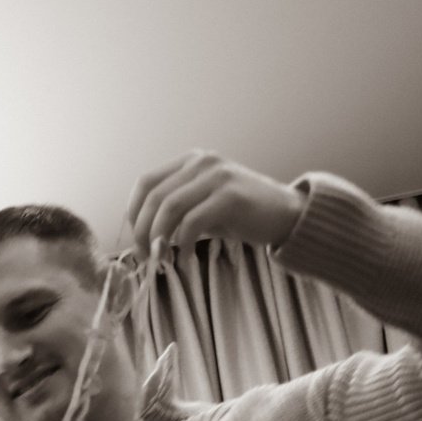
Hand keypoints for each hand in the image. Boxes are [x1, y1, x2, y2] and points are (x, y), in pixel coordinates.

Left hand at [127, 151, 304, 257]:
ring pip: (169, 208)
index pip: (146, 182)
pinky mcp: (230, 195)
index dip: (134, 213)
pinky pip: (192, 222)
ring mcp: (217, 176)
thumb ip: (174, 210)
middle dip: (143, 231)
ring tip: (163, 259)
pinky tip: (186, 259)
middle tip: (146, 256)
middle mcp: (202, 162)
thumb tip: (141, 234)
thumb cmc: (241, 215)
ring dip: (159, 238)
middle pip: (153, 197)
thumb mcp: (202, 205)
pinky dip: (183, 245)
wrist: (287, 215)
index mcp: (191, 161)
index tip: (137, 239)